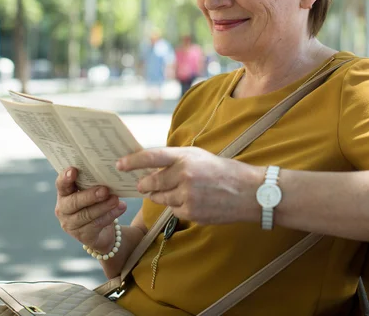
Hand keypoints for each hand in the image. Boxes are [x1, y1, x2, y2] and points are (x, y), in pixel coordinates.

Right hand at [54, 167, 126, 250]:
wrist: (101, 230)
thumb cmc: (95, 202)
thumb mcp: (92, 191)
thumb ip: (95, 183)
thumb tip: (109, 173)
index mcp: (64, 194)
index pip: (61, 184)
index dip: (65, 177)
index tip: (74, 170)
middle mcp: (63, 209)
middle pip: (74, 202)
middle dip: (90, 196)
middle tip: (105, 190)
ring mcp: (71, 225)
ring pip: (87, 215)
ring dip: (103, 206)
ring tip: (116, 200)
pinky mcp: (83, 236)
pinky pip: (96, 225)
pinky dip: (110, 216)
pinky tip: (120, 208)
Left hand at [117, 147, 262, 224]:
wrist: (249, 192)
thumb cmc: (224, 171)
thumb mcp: (200, 157)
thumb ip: (177, 159)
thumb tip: (153, 165)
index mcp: (186, 157)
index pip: (151, 157)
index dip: (132, 161)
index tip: (119, 164)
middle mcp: (184, 175)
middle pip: (151, 182)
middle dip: (145, 184)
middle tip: (142, 184)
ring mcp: (187, 195)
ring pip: (160, 198)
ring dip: (160, 196)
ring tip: (175, 190)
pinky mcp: (191, 212)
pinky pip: (173, 210)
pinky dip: (176, 207)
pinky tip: (190, 201)